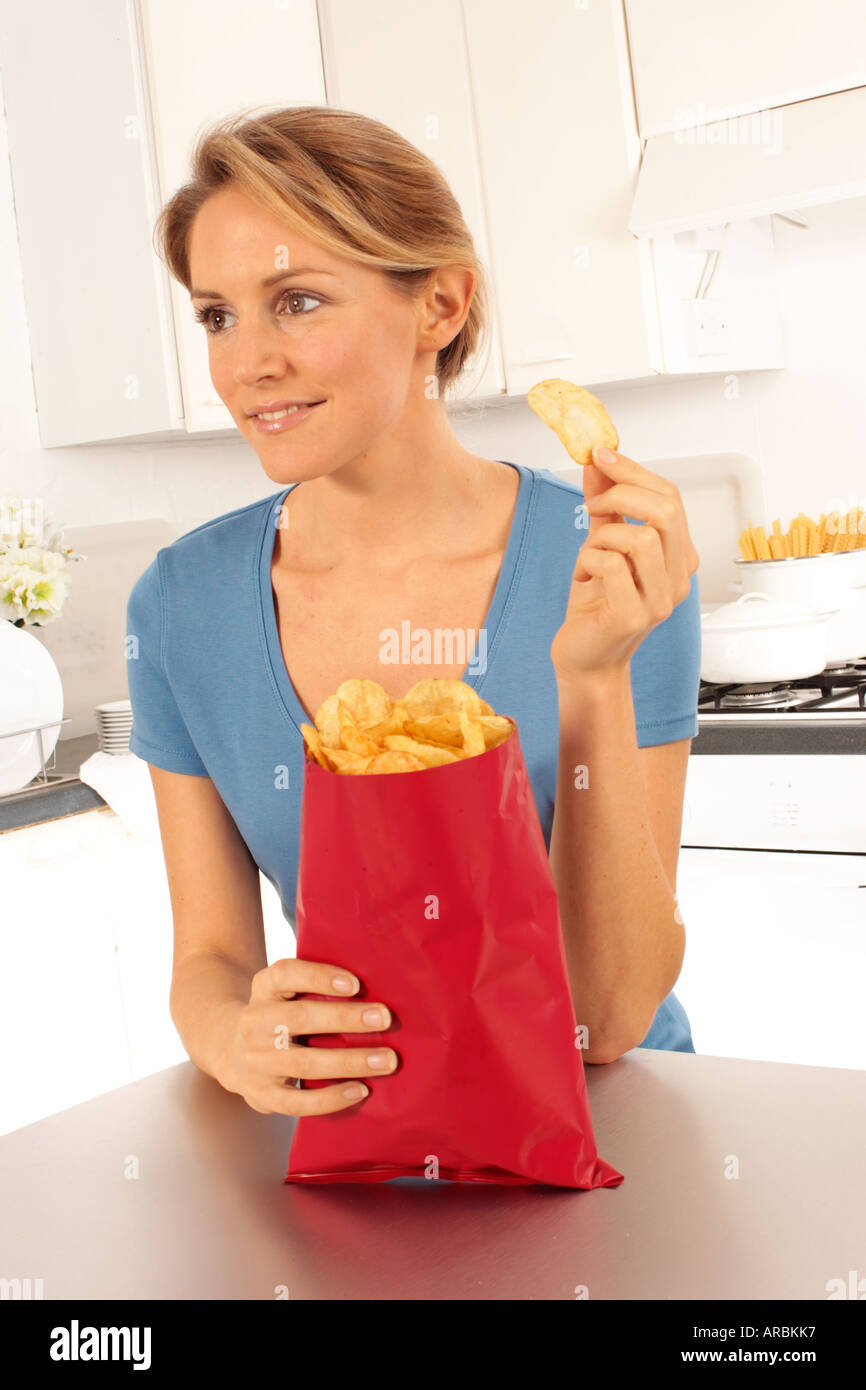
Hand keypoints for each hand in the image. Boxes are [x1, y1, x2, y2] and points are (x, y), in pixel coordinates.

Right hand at [229, 957, 397, 1114]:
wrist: (232, 1050)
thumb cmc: (280, 1015)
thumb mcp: (285, 991)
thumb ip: (317, 987)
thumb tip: (376, 991)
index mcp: (264, 988)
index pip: (285, 974)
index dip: (319, 976)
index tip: (355, 983)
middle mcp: (254, 1022)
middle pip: (300, 1018)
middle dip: (345, 1018)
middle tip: (384, 1018)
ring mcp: (255, 1061)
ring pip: (304, 1063)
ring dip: (349, 1062)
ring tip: (385, 1060)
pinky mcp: (261, 1094)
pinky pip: (297, 1102)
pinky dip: (331, 1098)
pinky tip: (360, 1090)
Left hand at [550, 445, 699, 682]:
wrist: (584, 659)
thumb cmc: (595, 605)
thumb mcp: (601, 545)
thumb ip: (605, 506)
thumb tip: (598, 461)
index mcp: (679, 558)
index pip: (671, 498)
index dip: (634, 471)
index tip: (600, 455)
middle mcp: (678, 579)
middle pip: (666, 511)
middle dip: (622, 493)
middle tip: (593, 504)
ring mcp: (659, 600)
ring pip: (640, 538)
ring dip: (604, 535)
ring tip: (591, 552)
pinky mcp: (632, 616)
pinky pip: (612, 566)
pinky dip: (589, 560)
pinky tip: (585, 576)